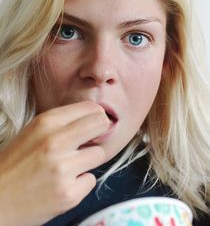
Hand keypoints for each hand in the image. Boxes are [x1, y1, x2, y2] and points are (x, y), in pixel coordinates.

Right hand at [0, 101, 110, 225]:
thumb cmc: (17, 163)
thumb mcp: (34, 131)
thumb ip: (62, 122)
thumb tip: (95, 117)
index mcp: (46, 122)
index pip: (90, 107)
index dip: (96, 115)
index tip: (95, 122)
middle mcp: (55, 142)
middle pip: (101, 124)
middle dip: (100, 131)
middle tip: (92, 139)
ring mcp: (63, 168)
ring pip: (100, 154)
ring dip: (88, 160)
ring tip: (70, 166)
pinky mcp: (68, 193)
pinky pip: (91, 180)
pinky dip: (81, 183)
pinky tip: (64, 184)